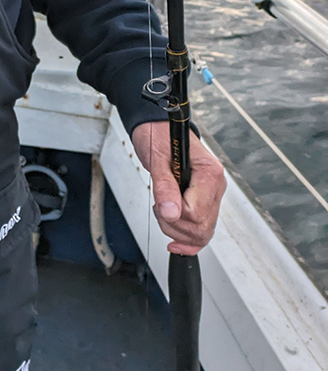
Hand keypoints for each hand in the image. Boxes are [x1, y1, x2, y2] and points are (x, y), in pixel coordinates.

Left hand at [130, 120, 225, 255]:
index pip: (196, 212)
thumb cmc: (158, 136)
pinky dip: (189, 240)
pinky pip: (203, 228)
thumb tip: (170, 213)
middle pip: (202, 228)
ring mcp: (212, 194)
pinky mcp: (204, 200)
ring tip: (163, 210)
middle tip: (159, 208)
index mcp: (209, 173)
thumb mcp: (156, 159)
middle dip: (174, 226)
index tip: (160, 203)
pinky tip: (176, 243)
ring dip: (177, 230)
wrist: (158, 127)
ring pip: (203, 232)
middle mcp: (215, 185)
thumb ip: (164, 186)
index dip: (173, 214)